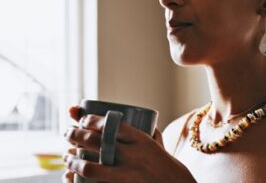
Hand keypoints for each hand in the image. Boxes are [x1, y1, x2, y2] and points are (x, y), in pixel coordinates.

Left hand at [62, 106, 195, 182]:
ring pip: (90, 167)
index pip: (111, 124)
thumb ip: (147, 133)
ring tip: (67, 156)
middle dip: (75, 134)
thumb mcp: (159, 145)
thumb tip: (133, 121)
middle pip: (96, 141)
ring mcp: (127, 176)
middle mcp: (133, 156)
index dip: (91, 120)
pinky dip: (77, 180)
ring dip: (73, 159)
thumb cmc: (167, 165)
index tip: (82, 119)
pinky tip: (70, 175)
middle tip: (67, 133)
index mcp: (141, 140)